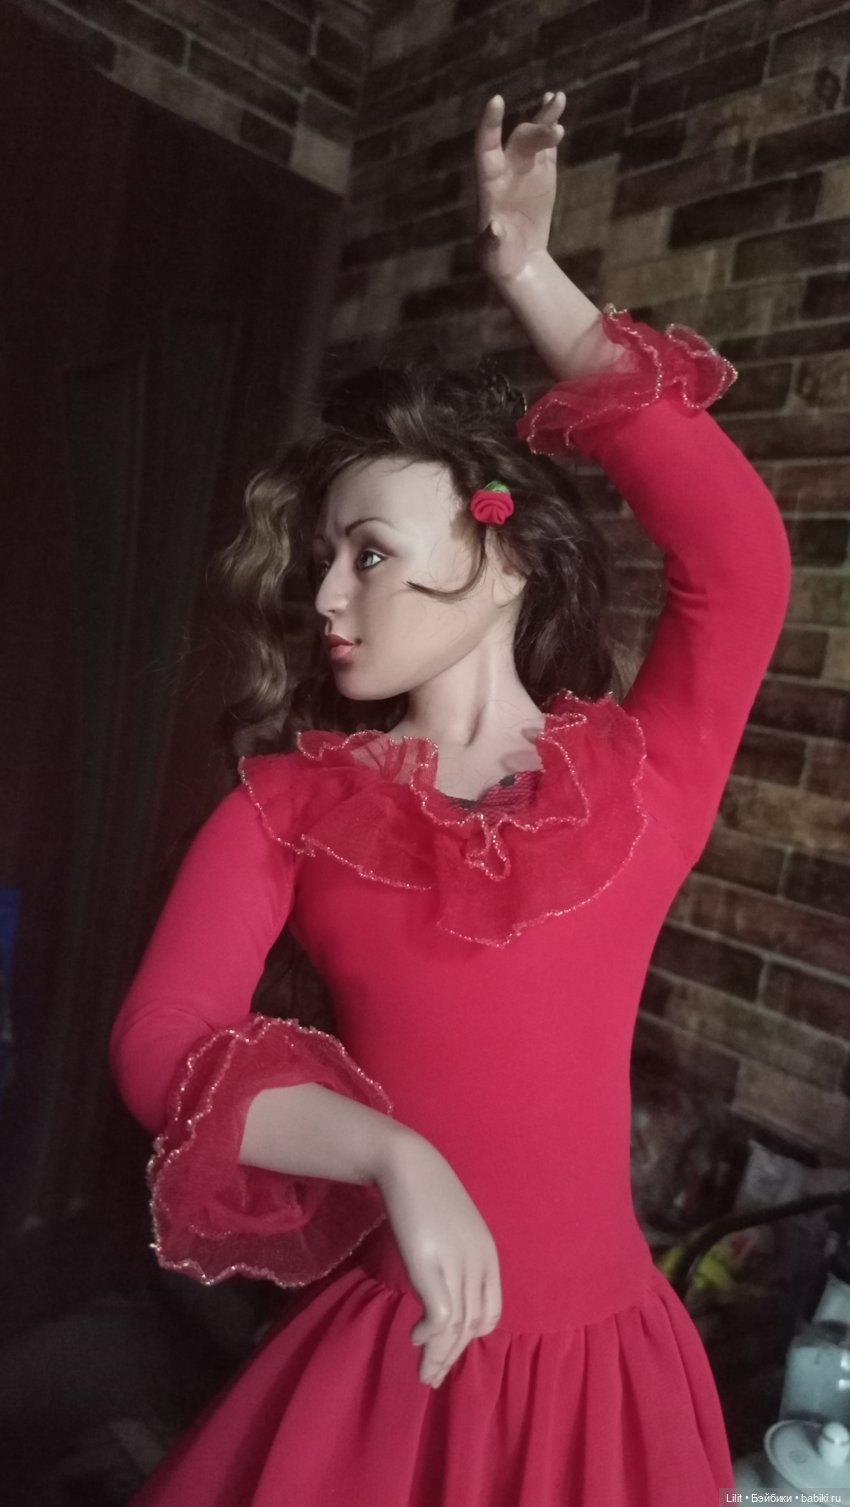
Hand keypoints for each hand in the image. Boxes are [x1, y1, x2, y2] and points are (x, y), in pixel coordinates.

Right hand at [374, 1128, 501, 1388]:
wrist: (408, 1163)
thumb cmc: (426, 1193)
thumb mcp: (452, 1230)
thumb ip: (456, 1258)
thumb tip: (444, 1290)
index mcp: (488, 1256)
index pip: (489, 1312)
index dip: (470, 1336)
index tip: (448, 1348)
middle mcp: (478, 1264)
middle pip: (472, 1325)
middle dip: (452, 1355)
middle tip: (431, 1377)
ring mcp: (455, 1264)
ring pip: (456, 1327)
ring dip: (438, 1355)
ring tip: (423, 1373)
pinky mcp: (429, 1264)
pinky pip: (440, 1315)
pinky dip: (430, 1335)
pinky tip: (414, 1337)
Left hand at [474, 89, 565, 283]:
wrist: (520, 260)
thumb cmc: (500, 259)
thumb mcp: (493, 254)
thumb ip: (492, 241)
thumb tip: (495, 228)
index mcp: (488, 185)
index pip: (485, 149)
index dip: (490, 126)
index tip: (496, 101)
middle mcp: (504, 170)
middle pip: (518, 141)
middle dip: (536, 132)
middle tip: (557, 132)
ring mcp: (523, 169)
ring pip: (532, 135)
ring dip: (545, 118)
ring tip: (558, 98)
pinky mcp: (542, 172)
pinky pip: (546, 144)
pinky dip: (550, 124)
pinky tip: (556, 104)